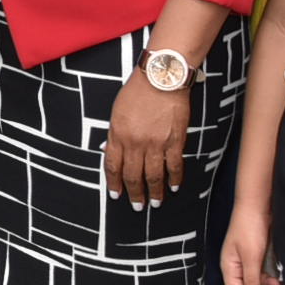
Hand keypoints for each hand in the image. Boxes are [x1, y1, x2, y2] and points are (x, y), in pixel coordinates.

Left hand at [102, 73, 186, 208]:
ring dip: (154, 192)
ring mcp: (155, 144)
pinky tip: (174, 187)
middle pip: (133, 175)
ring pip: (153, 176)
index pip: (113, 166)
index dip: (114, 183)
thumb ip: (115, 134)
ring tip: (155, 203)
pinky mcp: (174, 141)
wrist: (160, 78)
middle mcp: (135, 143)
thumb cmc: (137, 91)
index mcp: (117, 135)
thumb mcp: (117, 112)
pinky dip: (174, 179)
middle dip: (135, 194)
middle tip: (137, 206)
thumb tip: (110, 150)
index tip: (116, 195)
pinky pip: (174, 166)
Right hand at [222, 206, 280, 284]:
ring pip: (254, 284)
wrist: (255, 207)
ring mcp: (244, 261)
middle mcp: (235, 266)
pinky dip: (268, 282)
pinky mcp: (253, 256)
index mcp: (229, 267)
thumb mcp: (251, 256)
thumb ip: (251, 279)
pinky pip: (259, 275)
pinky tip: (276, 283)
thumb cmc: (248, 227)